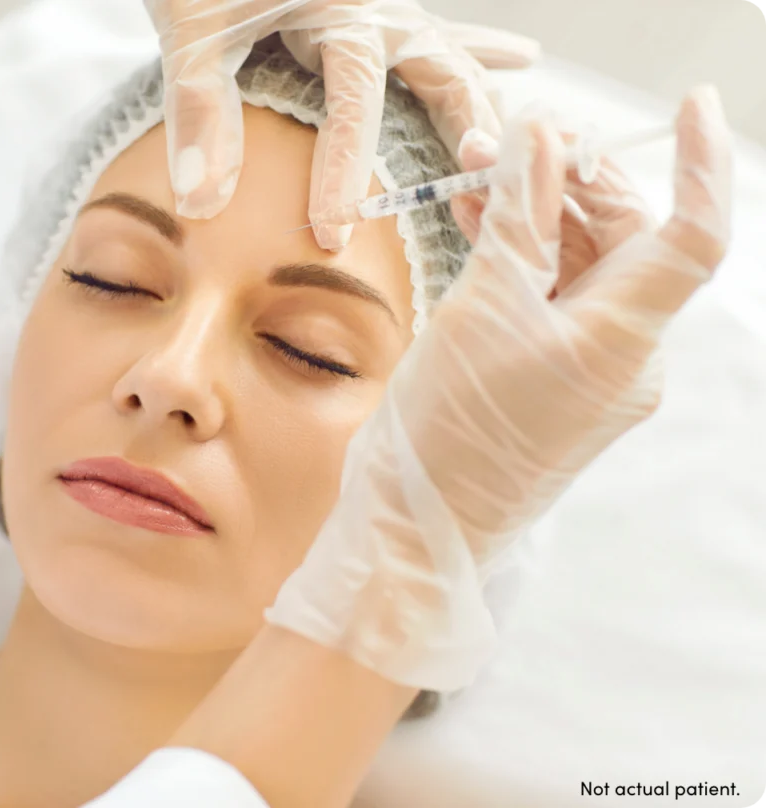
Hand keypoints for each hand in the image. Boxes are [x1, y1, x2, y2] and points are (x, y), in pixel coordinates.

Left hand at [144, 0, 540, 247]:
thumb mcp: (191, 31)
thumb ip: (199, 113)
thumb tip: (202, 203)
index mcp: (336, 8)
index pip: (352, 105)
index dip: (343, 173)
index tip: (333, 234)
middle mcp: (372, 5)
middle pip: (441, 69)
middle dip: (463, 127)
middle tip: (478, 178)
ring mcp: (378, 4)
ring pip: (450, 52)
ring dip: (479, 97)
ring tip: (503, 142)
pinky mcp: (368, 7)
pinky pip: (435, 30)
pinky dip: (475, 45)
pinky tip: (519, 57)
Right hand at [264, 85, 731, 690]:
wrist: (423, 522)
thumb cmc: (451, 428)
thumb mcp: (480, 306)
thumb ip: (519, 218)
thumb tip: (540, 143)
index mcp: (625, 337)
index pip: (692, 233)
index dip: (699, 163)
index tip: (690, 106)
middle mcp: (627, 353)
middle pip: (621, 240)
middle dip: (564, 183)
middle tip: (499, 145)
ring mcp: (594, 370)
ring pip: (578, 268)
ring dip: (533, 219)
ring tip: (472, 180)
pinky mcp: (560, 379)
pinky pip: (554, 302)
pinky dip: (523, 262)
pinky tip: (481, 227)